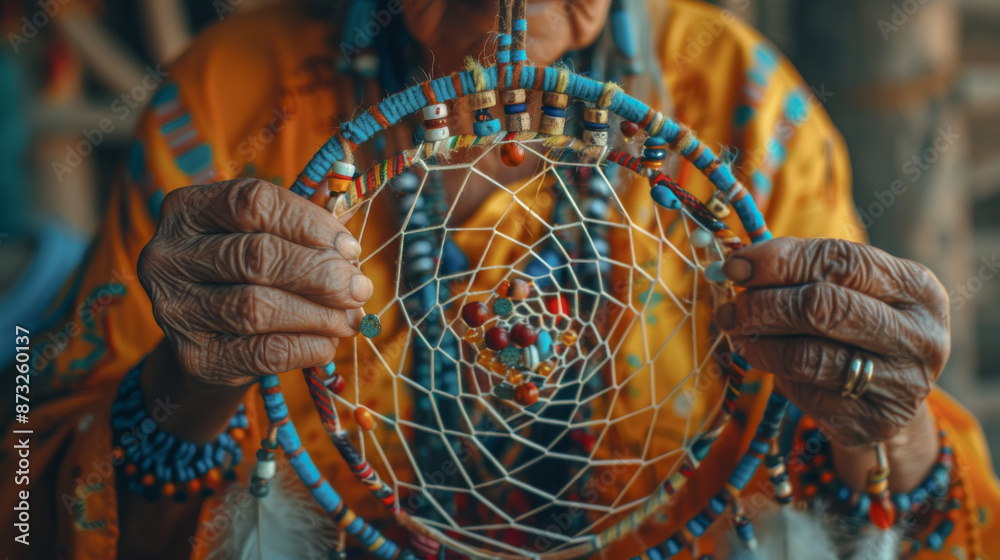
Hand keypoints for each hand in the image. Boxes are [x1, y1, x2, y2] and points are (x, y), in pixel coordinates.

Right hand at [138, 179, 370, 386]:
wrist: (209, 344)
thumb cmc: (246, 277)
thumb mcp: (265, 240)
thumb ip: (305, 227)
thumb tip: (351, 242)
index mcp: (186, 210)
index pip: (253, 203)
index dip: (309, 223)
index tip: (350, 247)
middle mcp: (167, 256)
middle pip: (258, 256)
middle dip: (322, 274)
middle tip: (360, 288)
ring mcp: (174, 309)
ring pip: (259, 307)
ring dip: (320, 314)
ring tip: (352, 318)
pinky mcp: (193, 357)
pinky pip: (263, 352)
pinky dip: (307, 346)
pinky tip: (328, 342)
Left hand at [714, 237, 949, 446]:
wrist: (891, 394)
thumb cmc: (858, 326)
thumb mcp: (850, 290)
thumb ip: (803, 271)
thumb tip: (737, 265)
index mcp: (917, 289)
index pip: (841, 261)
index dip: (780, 261)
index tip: (735, 266)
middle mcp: (919, 337)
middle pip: (822, 308)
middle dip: (764, 303)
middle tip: (733, 308)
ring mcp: (902, 385)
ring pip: (806, 356)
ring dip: (759, 342)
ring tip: (739, 333)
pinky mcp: (875, 422)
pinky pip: (805, 393)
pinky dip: (777, 375)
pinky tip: (771, 363)